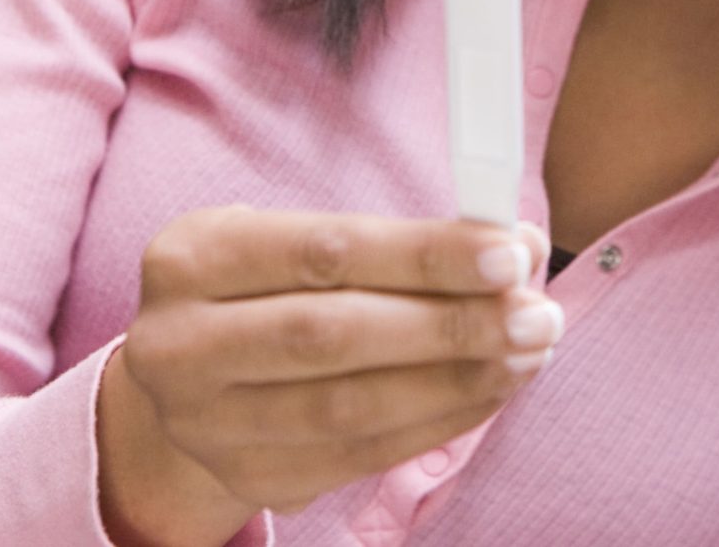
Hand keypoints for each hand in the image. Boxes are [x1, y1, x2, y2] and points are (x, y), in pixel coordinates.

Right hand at [98, 207, 559, 545]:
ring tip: (528, 354)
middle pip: (334, 335)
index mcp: (192, 257)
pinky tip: (488, 393)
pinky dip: (434, 424)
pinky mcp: (244, 476)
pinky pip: (356, 457)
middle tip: (538, 314)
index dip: (426, 254)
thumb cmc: (267, 288)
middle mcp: (180, 343)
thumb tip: (519, 247)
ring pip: (348, 407)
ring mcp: (204, 423)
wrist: (188, 379)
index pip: (327, 250)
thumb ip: (397, 244)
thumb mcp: (298, 242)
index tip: (512, 254)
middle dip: (452, 324)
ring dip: (456, 381)